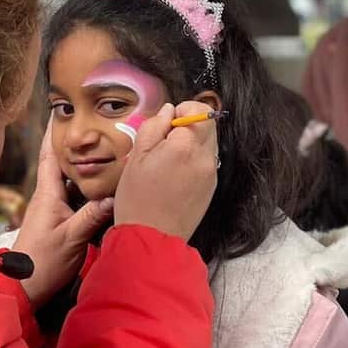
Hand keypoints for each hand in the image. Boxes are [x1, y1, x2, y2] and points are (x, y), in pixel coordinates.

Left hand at [11, 121, 113, 305]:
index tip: (60, 111)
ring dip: (85, 168)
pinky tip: (104, 187)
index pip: (49, 155)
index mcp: (47, 194)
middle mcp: (49, 197)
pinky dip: (89, 190)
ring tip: (105, 152)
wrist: (25, 288)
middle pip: (63, 165)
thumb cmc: (42, 262)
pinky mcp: (60, 223)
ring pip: (72, 182)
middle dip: (76, 146)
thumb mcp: (71, 238)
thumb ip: (92, 216)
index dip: (53, 132)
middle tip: (94, 127)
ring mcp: (54, 210)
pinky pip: (76, 199)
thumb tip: (115, 195)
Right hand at [114, 102, 218, 239]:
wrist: (152, 237)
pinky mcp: (211, 187)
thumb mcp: (136, 157)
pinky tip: (174, 175)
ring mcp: (210, 174)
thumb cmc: (138, 199)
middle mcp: (205, 157)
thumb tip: (167, 111)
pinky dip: (193, 161)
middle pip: (208, 125)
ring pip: (208, 143)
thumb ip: (153, 127)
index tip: (166, 124)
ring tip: (168, 161)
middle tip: (165, 142)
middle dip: (188, 126)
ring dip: (191, 144)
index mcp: (185, 146)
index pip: (197, 111)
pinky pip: (206, 163)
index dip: (181, 112)